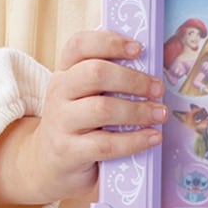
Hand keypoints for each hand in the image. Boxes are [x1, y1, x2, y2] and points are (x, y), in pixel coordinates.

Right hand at [0, 31, 164, 207]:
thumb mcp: (85, 95)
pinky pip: (105, 143)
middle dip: (132, 79)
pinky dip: (134, 140)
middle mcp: (59, 91)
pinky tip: (152, 137)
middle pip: (95, 73)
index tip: (138, 49)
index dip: (110, 42)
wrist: (47, 165)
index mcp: (65, 70)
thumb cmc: (80, 123)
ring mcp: (60, 121)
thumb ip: (109, 80)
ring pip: (102, 108)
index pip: (80, 44)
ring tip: (159, 114)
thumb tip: (154, 70)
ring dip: (138, 110)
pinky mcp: (68, 151)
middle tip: (158, 88)